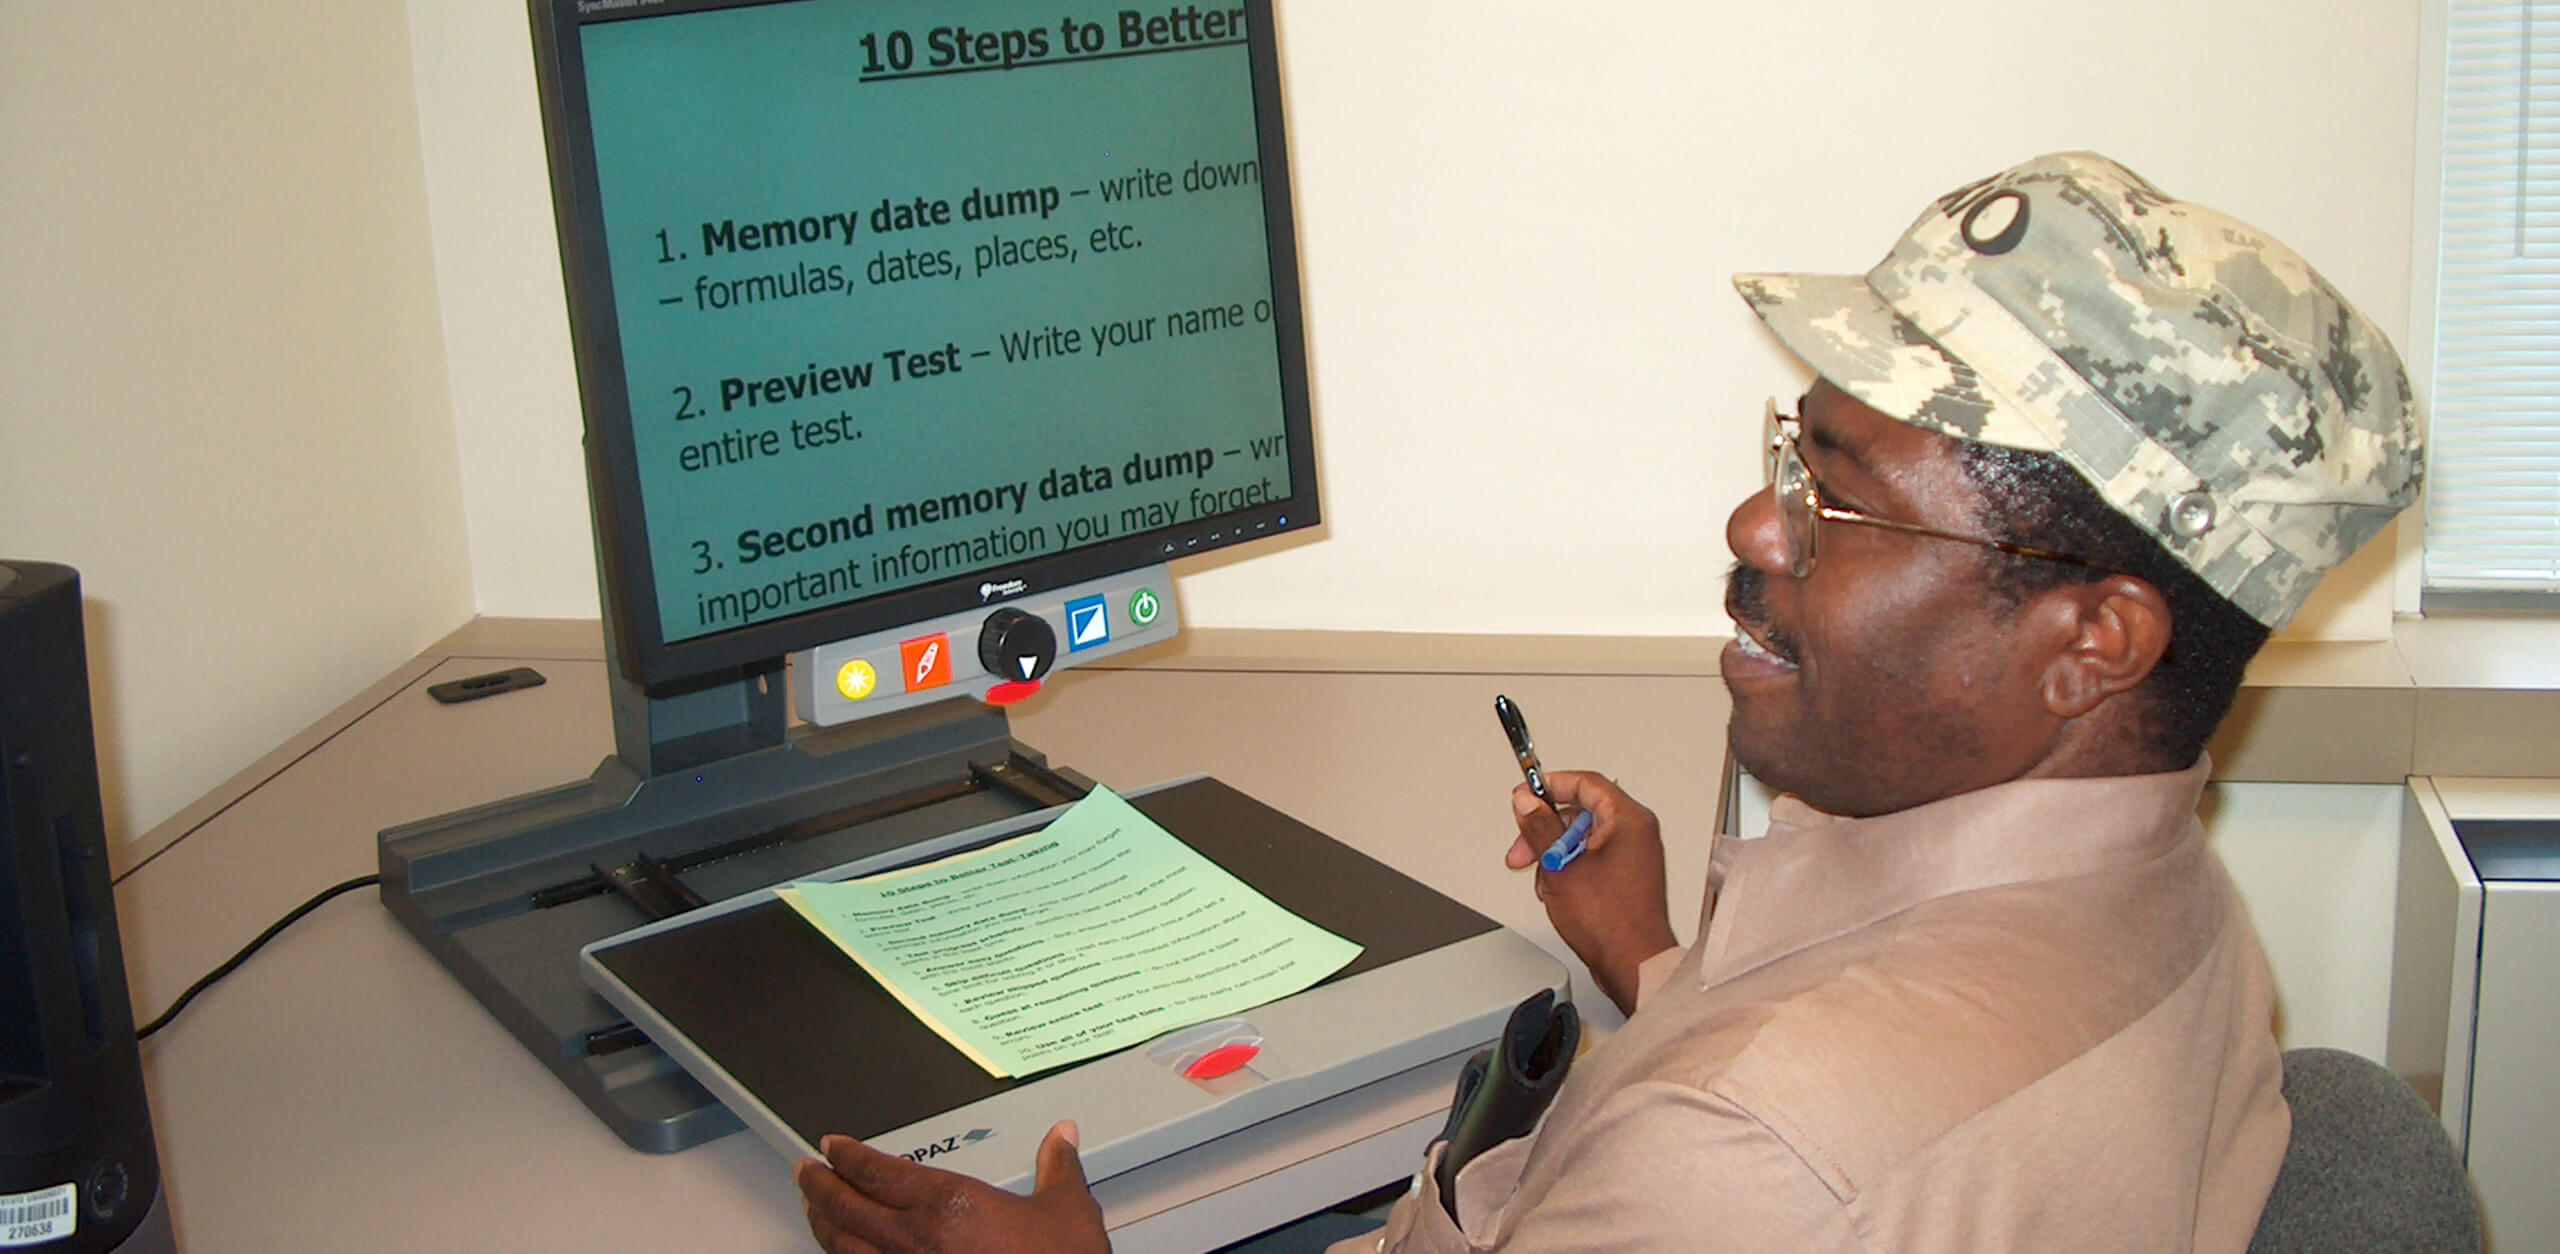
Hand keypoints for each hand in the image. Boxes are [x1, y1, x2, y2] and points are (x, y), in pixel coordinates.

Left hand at [794, 1120, 1108, 1253]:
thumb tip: (1061, 1138)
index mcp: (948, 1204)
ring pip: (842, 1246)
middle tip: (806, 1171)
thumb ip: (1057, 1167)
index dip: (848, 1155)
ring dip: (821, 1222)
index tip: (834, 1146)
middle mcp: (915, 1239)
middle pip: (845, 1206)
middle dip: (818, 1184)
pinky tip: (841, 1253)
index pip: (877, 1171)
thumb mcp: (1065, 1210)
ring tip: (813, 1208)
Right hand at [1507, 771, 1677, 1015]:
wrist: (1632, 964)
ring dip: (1554, 855)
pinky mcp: (1627, 876)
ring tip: (1544, 880)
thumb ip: (1540, 828)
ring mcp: (1633, 856)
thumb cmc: (1610, 922)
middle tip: (1522, 849)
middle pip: (1581, 813)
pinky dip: (1569, 869)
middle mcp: (1636, 833)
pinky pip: (1591, 859)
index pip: (1585, 783)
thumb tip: (1526, 802)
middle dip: (1545, 831)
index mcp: (1628, 820)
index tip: (1525, 796)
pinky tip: (1558, 891)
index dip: (1550, 785)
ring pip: (1582, 839)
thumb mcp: (1560, 867)